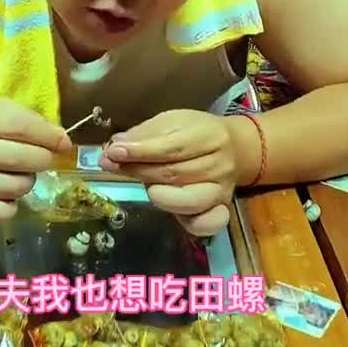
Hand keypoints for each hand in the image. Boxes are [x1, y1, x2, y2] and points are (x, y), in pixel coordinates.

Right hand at [0, 99, 70, 223]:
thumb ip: (24, 118)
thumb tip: (61, 140)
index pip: (19, 127)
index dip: (48, 136)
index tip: (64, 143)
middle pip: (20, 158)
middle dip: (42, 160)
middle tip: (41, 159)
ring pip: (14, 187)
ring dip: (27, 182)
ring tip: (19, 174)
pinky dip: (11, 206)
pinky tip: (6, 195)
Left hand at [100, 110, 256, 236]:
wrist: (236, 147)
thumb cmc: (197, 132)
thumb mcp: (173, 122)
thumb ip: (144, 134)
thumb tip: (115, 148)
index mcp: (209, 135)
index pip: (171, 147)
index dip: (140, 152)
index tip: (113, 152)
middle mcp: (219, 165)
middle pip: (175, 174)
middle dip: (138, 171)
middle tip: (111, 164)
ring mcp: (221, 190)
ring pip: (187, 200)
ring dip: (158, 194)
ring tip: (146, 184)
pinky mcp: (220, 210)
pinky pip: (206, 224)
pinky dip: (189, 222)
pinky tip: (173, 212)